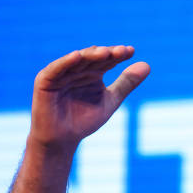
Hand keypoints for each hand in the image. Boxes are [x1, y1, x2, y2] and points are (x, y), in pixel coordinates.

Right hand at [30, 45, 150, 148]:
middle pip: (93, 57)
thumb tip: (147, 65)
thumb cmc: (84, 120)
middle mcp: (77, 69)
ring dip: (90, 56)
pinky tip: (77, 56)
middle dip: (107, 54)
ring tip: (105, 53)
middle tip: (121, 52)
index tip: (131, 51)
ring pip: (77, 60)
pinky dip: (65, 62)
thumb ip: (126, 84)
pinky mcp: (45, 80)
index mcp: (92, 73)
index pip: (107, 59)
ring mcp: (61, 73)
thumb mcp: (110, 101)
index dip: (118, 55)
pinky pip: (56, 69)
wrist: (62, 140)